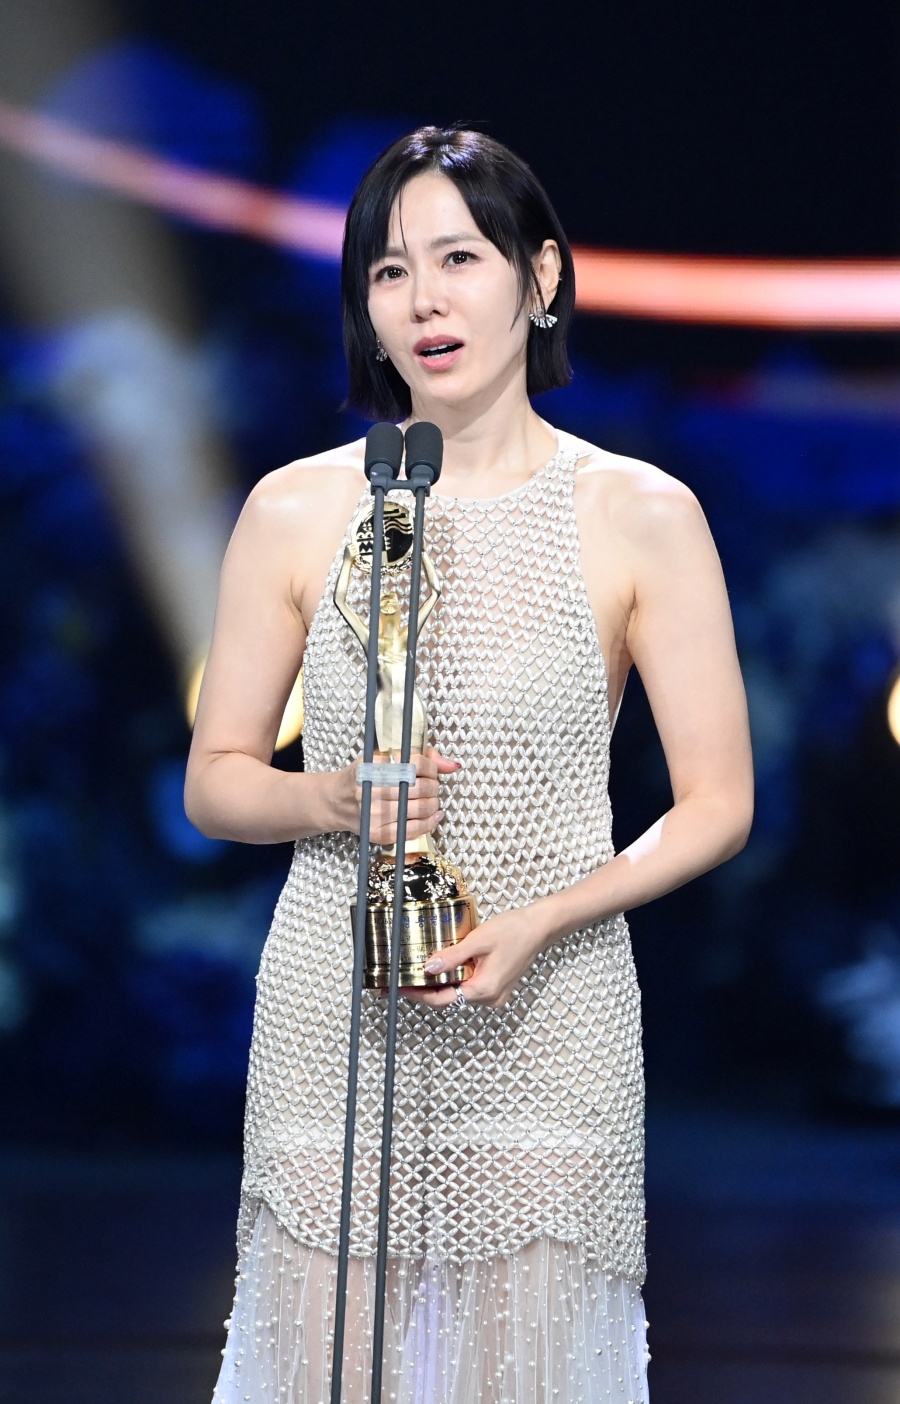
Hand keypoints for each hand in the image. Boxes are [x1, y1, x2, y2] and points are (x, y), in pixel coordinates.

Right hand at [333, 745, 459, 843]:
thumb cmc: (363, 777)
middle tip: (431, 786)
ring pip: (420, 809)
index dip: (431, 767)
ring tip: (431, 799)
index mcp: (373, 767)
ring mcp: (374, 815)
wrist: (335, 801)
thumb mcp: (385, 757)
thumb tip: (453, 765)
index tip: (431, 770)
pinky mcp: (378, 834)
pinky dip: (429, 823)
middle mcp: (371, 791)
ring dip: (433, 804)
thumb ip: (421, 757)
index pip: (415, 765)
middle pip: (420, 788)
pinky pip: (412, 830)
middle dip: (434, 786)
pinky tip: (434, 815)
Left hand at [399, 905, 549, 1009]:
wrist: (540, 927)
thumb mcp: (478, 940)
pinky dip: (454, 980)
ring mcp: (494, 994)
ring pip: (458, 993)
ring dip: (439, 984)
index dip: (417, 994)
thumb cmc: (514, 930)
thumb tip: (428, 968)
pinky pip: (469, 987)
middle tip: (401, 980)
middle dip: (424, 990)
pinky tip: (442, 968)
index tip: (398, 988)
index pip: (442, 999)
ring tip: (417, 972)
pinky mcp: (496, 987)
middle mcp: (490, 998)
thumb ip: (452, 956)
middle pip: (448, 999)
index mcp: (484, 989)